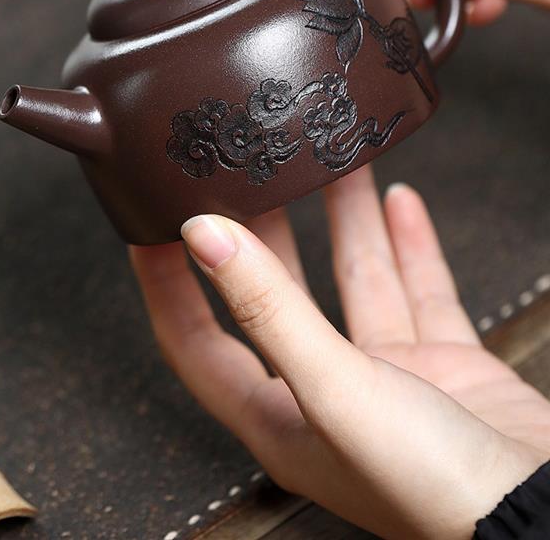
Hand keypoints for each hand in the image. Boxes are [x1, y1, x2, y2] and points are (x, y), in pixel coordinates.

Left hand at [131, 168, 549, 539]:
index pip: (197, 341)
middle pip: (276, 294)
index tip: (149, 222)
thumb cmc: (432, 487)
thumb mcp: (335, 391)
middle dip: (260, 229)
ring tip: (326, 156)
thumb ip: (270, 310)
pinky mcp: (445, 366)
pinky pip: (420, 290)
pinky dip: (407, 243)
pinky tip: (397, 200)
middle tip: (246, 169)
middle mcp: (325, 395)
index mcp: (279, 417)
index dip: (167, 284)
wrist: (543, 516)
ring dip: (341, 218)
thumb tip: (203, 237)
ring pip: (353, 278)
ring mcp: (388, 379)